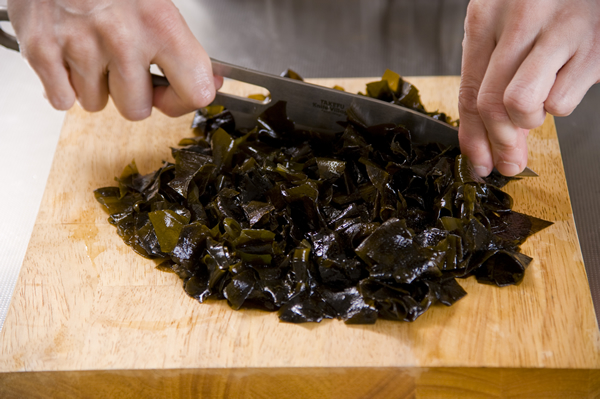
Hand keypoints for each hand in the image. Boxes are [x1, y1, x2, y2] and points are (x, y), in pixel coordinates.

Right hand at [7, 0, 222, 119]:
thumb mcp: (157, 3)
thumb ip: (183, 46)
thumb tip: (210, 80)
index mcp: (162, 23)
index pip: (195, 91)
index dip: (183, 101)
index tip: (172, 93)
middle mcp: (123, 38)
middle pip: (136, 110)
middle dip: (131, 96)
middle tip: (122, 68)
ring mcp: (79, 46)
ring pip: (96, 105)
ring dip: (96, 86)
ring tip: (91, 50)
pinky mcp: (41, 50)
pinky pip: (63, 100)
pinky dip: (63, 85)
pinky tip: (68, 56)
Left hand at [458, 0, 599, 175]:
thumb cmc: (543, 7)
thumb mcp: (506, 34)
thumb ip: (492, 80)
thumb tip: (488, 142)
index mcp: (485, 15)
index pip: (468, 90)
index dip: (471, 136)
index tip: (478, 161)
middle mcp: (519, 19)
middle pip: (489, 103)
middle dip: (497, 143)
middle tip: (506, 161)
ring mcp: (559, 31)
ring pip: (521, 105)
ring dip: (528, 120)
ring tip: (537, 105)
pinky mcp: (595, 47)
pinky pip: (561, 102)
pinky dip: (559, 104)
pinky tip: (562, 82)